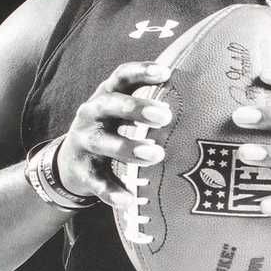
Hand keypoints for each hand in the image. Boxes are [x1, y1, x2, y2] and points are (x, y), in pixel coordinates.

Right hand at [55, 61, 173, 203]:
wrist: (69, 164)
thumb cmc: (112, 130)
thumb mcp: (124, 113)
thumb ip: (151, 103)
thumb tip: (201, 98)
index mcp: (106, 96)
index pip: (121, 77)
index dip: (141, 72)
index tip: (165, 72)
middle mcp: (91, 115)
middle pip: (110, 105)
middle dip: (136, 109)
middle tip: (166, 116)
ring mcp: (84, 143)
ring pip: (103, 143)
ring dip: (128, 148)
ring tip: (156, 154)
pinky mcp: (81, 171)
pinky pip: (96, 181)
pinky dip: (112, 190)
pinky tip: (128, 199)